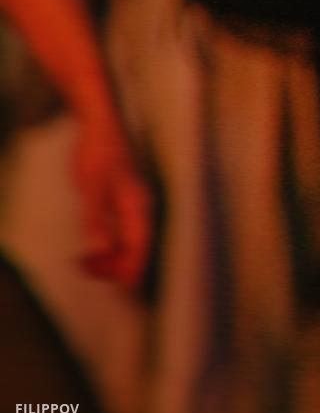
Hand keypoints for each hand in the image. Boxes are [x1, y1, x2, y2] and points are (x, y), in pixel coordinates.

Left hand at [71, 111, 151, 290]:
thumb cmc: (97, 152)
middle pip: (138, 247)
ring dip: (111, 255)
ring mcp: (137, 203)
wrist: (100, 122)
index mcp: (139, 204)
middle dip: (115, 264)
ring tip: (83, 261)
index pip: (141, 246)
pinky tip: (93, 245)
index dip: (132, 270)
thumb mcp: (91, 188)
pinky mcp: (128, 200)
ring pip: (131, 240)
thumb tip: (102, 250)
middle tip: (84, 269)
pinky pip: (125, 230)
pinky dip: (110, 243)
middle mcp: (144, 206)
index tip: (121, 290)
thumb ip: (97, 219)